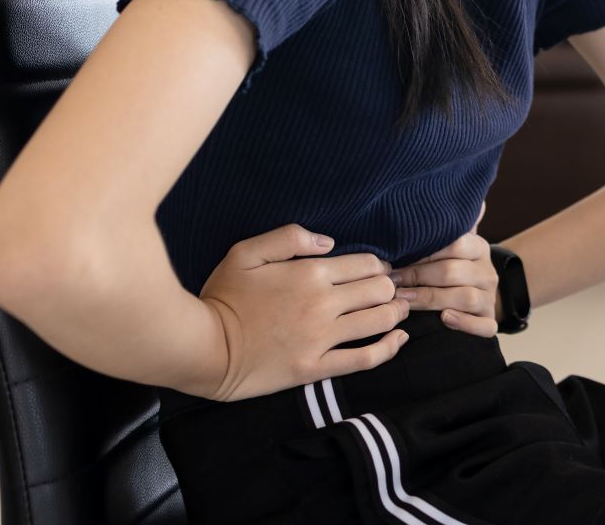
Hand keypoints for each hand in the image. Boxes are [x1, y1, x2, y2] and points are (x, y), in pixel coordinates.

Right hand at [197, 223, 410, 401]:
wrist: (205, 348)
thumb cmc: (224, 297)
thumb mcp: (245, 252)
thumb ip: (288, 237)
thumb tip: (329, 242)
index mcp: (310, 273)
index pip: (365, 264)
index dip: (379, 265)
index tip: (378, 270)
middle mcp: (323, 304)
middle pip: (379, 290)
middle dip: (391, 287)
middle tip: (391, 289)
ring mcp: (322, 338)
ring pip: (379, 321)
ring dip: (396, 312)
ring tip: (399, 309)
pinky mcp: (316, 368)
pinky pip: (364, 358)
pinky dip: (389, 348)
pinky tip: (399, 340)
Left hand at [386, 202, 499, 336]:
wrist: (482, 297)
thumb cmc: (455, 268)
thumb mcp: (455, 244)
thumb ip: (450, 224)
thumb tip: (461, 194)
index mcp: (478, 248)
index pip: (456, 245)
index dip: (424, 253)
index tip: (397, 257)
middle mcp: (487, 272)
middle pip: (453, 272)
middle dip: (418, 277)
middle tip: (390, 281)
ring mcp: (490, 298)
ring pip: (465, 298)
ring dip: (431, 300)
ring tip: (404, 301)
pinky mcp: (490, 322)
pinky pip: (483, 326)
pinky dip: (465, 324)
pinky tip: (445, 320)